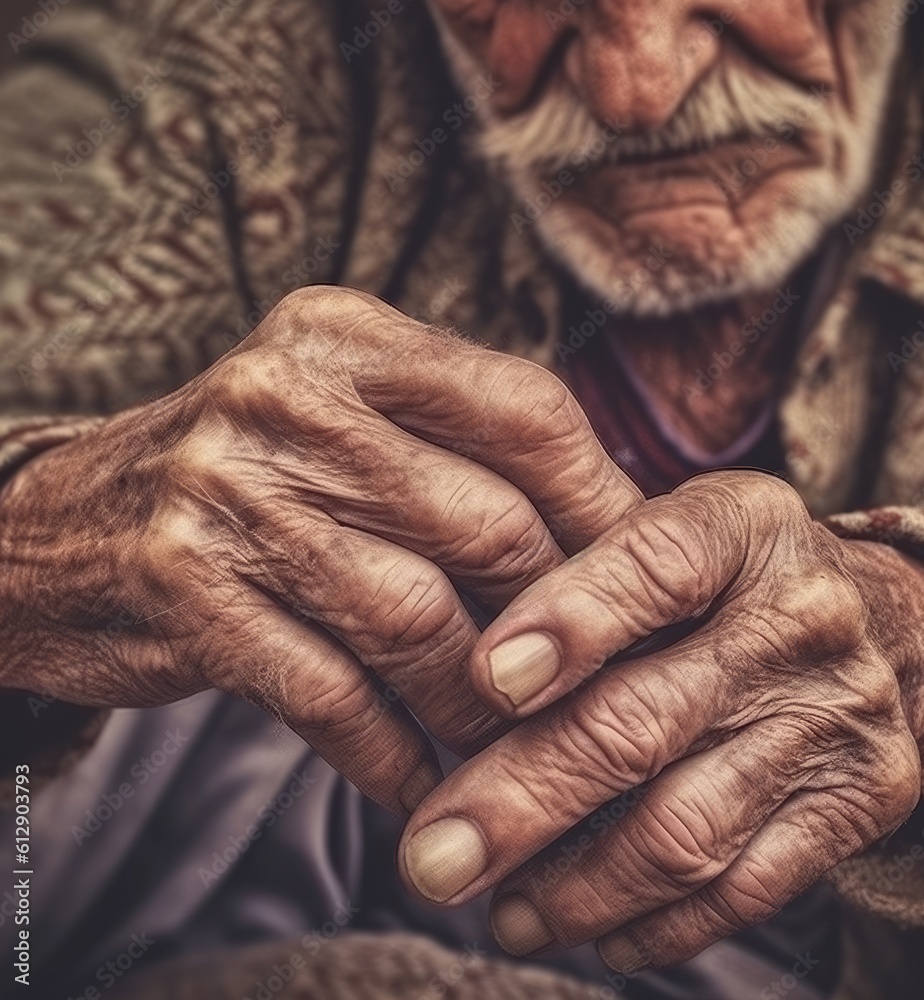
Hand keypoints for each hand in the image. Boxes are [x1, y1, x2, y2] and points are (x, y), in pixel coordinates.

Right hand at [0, 285, 639, 812]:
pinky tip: (427, 786)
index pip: (525, 409)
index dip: (602, 501)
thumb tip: (608, 532)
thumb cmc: (246, 479)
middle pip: (486, 520)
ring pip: (416, 618)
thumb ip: (453, 450)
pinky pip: (332, 693)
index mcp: (346, 335)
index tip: (642, 574)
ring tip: (516, 750)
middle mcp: (286, 395)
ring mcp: (227, 489)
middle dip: (556, 620)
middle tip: (596, 680)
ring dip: (480, 705)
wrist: (58, 528)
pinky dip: (392, 753)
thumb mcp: (340, 420)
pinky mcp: (184, 588)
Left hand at [398, 471, 923, 967]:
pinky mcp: (859, 803)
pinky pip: (747, 887)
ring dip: (577, 888)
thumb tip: (456, 685)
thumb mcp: (671, 539)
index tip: (486, 681)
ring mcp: (836, 714)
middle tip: (431, 861)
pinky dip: (657, 925)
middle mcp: (798, 614)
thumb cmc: (728, 582)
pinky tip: (594, 933)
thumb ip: (579, 586)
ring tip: (501, 913)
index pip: (655, 564)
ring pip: (687, 828)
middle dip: (523, 800)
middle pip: (645, 720)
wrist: (886, 630)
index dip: (569, 620)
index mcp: (740, 525)